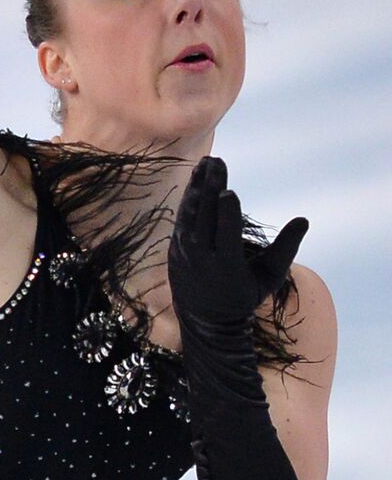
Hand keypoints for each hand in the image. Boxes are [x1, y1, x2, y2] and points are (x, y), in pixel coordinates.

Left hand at [167, 156, 307, 326]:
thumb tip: (303, 220)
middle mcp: (200, 258)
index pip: (224, 236)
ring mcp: (184, 252)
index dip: (225, 213)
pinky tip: (196, 179)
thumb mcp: (269, 277)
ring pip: (189, 214)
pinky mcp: (175, 247)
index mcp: (226, 267)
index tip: (229, 191)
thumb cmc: (245, 294)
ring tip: (207, 163)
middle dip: (210, 188)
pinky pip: (182, 217)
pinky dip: (188, 197)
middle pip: (204, 218)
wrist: (205, 318)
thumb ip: (286, 248)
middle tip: (217, 161)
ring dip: (197, 186)